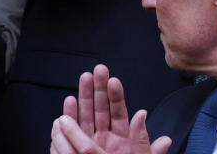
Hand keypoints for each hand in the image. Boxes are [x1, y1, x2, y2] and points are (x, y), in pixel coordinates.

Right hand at [52, 65, 170, 153]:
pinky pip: (70, 134)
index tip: (113, 80)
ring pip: (84, 117)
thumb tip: (149, 122)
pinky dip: (67, 119)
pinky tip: (66, 104)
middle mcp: (105, 138)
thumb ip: (146, 146)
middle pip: (100, 109)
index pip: (119, 112)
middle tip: (96, 70)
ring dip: (82, 100)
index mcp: (123, 138)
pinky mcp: (74, 153)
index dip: (116, 96)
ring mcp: (89, 144)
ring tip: (82, 80)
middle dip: (97, 90)